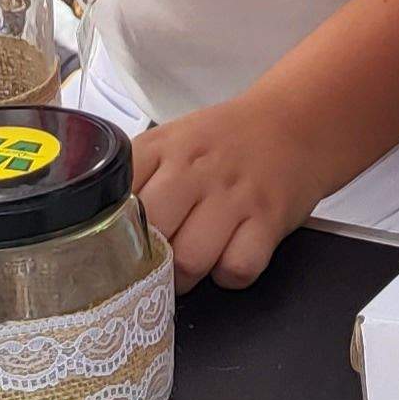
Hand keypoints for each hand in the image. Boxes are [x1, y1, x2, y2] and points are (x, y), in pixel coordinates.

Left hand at [130, 89, 362, 289]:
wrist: (295, 122)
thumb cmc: (224, 142)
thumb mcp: (173, 142)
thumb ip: (139, 177)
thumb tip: (102, 232)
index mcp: (162, 147)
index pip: (117, 201)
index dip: (111, 234)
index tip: (113, 251)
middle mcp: (195, 168)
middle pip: (151, 236)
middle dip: (149, 263)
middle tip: (155, 267)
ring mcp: (234, 193)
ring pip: (190, 260)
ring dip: (187, 277)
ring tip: (191, 266)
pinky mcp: (269, 218)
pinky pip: (238, 268)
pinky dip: (230, 275)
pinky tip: (230, 258)